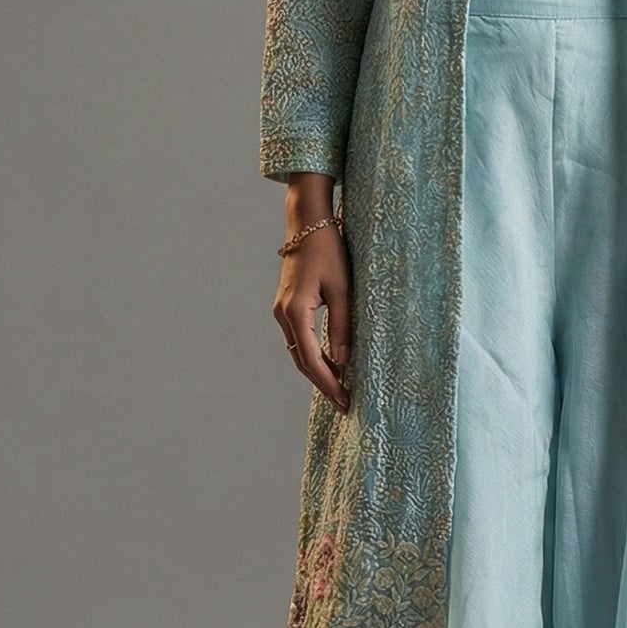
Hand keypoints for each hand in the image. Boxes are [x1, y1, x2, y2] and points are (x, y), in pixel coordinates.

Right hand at [274, 220, 352, 413]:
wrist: (308, 223)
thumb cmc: (329, 251)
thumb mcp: (342, 288)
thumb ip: (342, 325)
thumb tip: (344, 361)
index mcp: (295, 311)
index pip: (311, 359)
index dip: (328, 382)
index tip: (344, 399)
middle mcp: (283, 314)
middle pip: (301, 361)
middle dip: (323, 384)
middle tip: (344, 404)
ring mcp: (282, 311)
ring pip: (299, 352)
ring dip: (318, 372)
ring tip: (340, 390)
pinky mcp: (287, 306)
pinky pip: (299, 339)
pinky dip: (313, 356)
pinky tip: (331, 365)